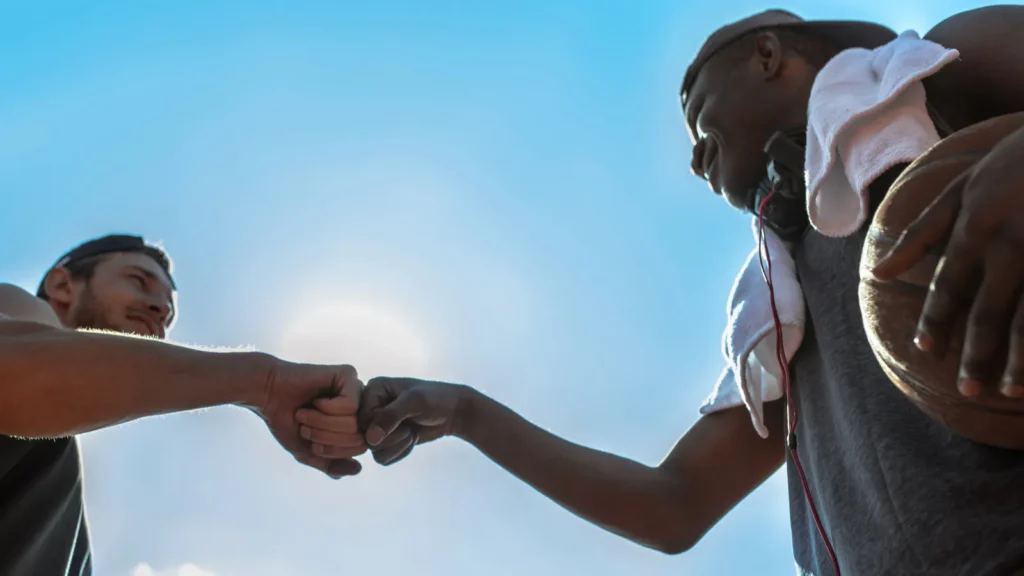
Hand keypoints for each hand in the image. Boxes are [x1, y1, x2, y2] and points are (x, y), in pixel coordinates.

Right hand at [255, 359, 366, 477]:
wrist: (267, 396)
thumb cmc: (287, 422)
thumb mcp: (309, 452)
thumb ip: (332, 465)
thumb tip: (358, 470)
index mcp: (354, 423)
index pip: (361, 449)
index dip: (333, 452)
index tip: (311, 442)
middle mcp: (359, 405)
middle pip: (359, 437)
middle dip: (327, 438)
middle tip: (306, 427)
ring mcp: (356, 389)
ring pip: (354, 422)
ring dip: (323, 423)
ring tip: (306, 413)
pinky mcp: (348, 374)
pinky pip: (350, 405)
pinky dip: (327, 408)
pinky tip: (315, 400)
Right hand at [302, 376, 465, 465]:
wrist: (454, 411)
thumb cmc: (435, 399)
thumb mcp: (414, 402)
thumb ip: (390, 417)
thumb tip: (369, 439)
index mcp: (372, 390)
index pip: (360, 419)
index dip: (379, 426)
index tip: (401, 420)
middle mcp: (371, 407)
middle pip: (364, 437)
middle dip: (391, 437)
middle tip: (408, 426)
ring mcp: (378, 426)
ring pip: (373, 450)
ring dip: (398, 445)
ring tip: (411, 431)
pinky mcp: (387, 441)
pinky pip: (382, 458)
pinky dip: (400, 452)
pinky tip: (411, 439)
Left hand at [872, 127, 1023, 397]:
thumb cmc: (1013, 163)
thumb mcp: (961, 189)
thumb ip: (919, 234)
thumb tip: (878, 273)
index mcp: (975, 229)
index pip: (949, 285)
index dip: (936, 321)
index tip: (925, 351)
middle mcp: (1011, 245)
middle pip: (988, 311)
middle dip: (977, 354)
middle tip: (967, 389)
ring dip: (1020, 359)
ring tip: (1009, 391)